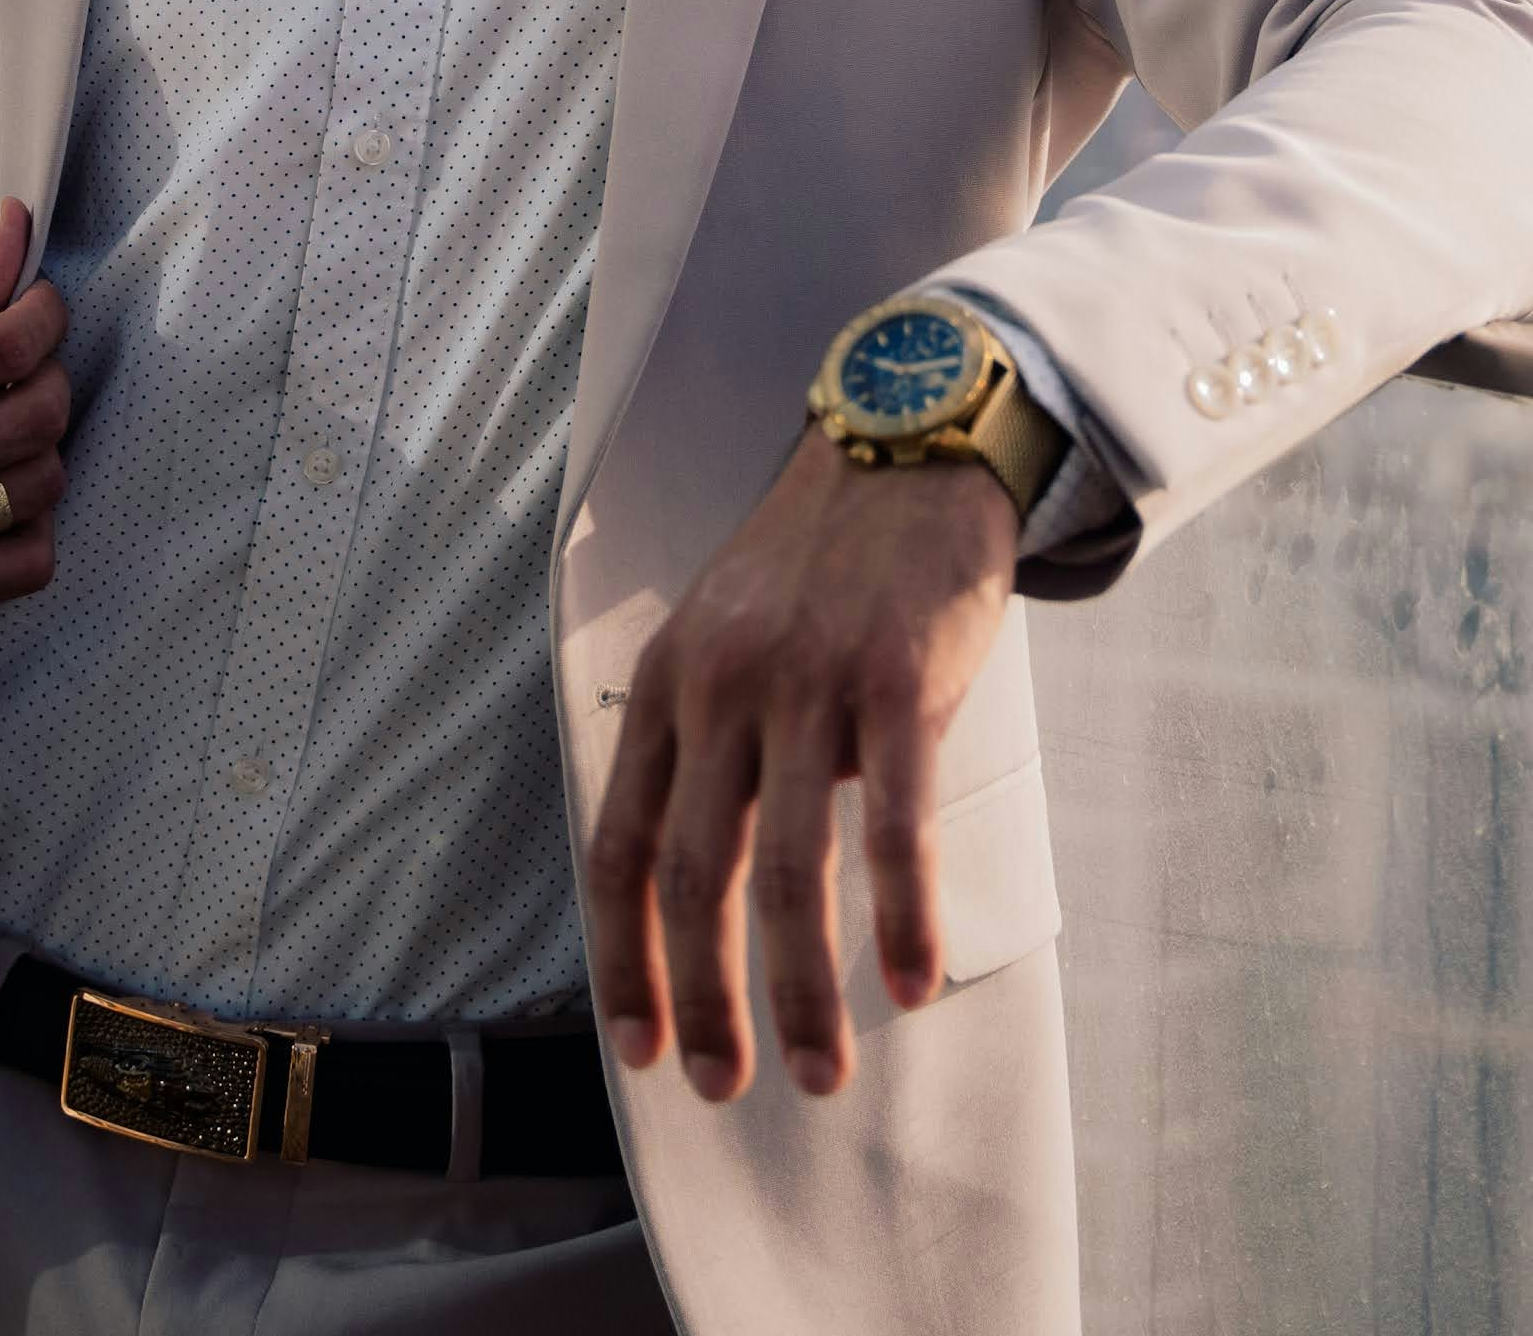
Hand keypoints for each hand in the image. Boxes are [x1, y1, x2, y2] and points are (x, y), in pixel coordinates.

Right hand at [0, 199, 70, 619]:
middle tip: (18, 365)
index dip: (45, 316)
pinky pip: (29, 564)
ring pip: (42, 484)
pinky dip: (32, 524)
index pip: (8, 350)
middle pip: (38, 416)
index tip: (39, 307)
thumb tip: (19, 233)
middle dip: (46, 374)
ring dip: (38, 446)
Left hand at [583, 434, 1014, 1104]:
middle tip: (730, 1086)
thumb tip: (716, 886)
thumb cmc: (822, 564)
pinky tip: (913, 983)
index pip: (619, 851)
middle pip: (695, 877)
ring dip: (802, 991)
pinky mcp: (899, 678)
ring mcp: (810, 681)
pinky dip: (903, 918)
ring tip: (822, 1071)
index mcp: (666, 685)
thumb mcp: (727, 637)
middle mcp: (723, 687)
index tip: (642, 1051)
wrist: (908, 446)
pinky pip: (896, 825)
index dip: (623, 964)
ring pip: (792, 870)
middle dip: (709, 1000)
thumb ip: (711, 743)